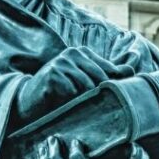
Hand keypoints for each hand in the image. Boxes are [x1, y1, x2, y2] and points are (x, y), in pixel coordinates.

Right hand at [15, 47, 133, 124]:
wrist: (27, 103)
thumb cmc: (57, 95)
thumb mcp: (83, 84)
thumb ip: (107, 75)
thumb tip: (131, 70)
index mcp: (82, 52)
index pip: (109, 71)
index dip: (108, 89)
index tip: (99, 100)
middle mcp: (72, 53)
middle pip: (100, 79)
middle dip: (94, 96)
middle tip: (81, 105)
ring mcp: (61, 62)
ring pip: (87, 86)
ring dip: (80, 101)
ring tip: (69, 104)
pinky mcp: (52, 74)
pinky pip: (72, 92)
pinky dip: (67, 102)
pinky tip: (58, 102)